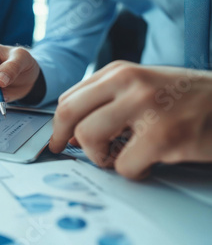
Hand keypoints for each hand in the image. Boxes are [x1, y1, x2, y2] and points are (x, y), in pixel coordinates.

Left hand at [49, 61, 211, 178]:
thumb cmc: (185, 99)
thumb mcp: (141, 88)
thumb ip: (105, 104)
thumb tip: (69, 134)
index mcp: (120, 72)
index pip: (69, 98)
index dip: (58, 125)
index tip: (59, 139)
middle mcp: (129, 83)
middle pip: (68, 113)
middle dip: (64, 139)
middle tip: (71, 151)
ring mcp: (147, 107)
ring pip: (89, 137)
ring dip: (100, 157)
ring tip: (120, 156)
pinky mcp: (163, 135)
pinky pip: (124, 165)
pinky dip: (133, 172)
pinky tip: (147, 164)